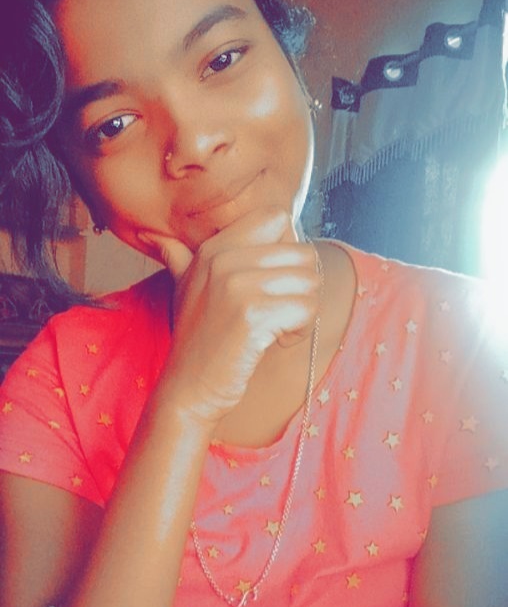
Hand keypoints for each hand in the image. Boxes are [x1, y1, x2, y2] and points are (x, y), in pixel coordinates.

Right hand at [139, 207, 320, 425]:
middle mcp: (223, 259)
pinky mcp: (253, 315)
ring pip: (310, 282)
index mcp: (213, 248)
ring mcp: (237, 286)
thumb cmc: (196, 342)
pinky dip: (300, 330)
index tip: (271, 281)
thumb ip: (177, 258)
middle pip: (302, 252)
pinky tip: (275, 341)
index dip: (287, 250)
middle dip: (299, 288)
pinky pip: (307, 309)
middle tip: (274, 314)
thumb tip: (155, 236)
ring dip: (302, 311)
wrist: (189, 389)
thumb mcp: (183, 290)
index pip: (277, 217)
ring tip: (274, 328)